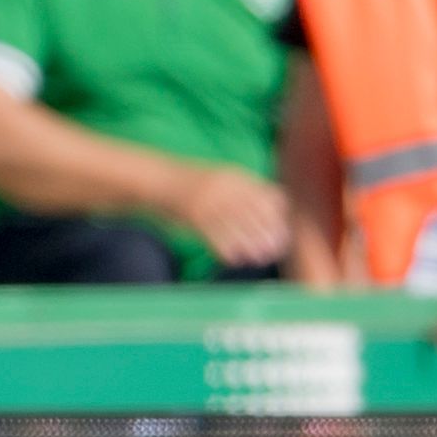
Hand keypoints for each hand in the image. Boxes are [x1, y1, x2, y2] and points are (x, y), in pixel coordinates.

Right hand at [158, 164, 292, 270]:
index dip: (277, 215)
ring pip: (239, 227)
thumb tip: (274, 206)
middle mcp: (224, 188)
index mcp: (234, 177)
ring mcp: (209, 202)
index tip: (281, 229)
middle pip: (256, 213)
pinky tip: (235, 259)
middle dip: (269, 233)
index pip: (266, 196)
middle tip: (276, 249)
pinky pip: (216, 237)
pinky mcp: (194, 217)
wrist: (155, 181)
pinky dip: (227, 250)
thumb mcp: (220, 179)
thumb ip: (243, 190)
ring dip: (252, 244)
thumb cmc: (190, 185)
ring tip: (260, 258)